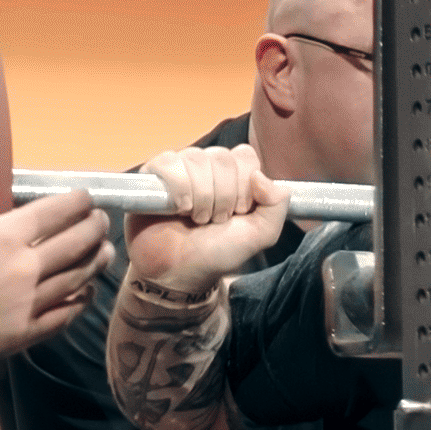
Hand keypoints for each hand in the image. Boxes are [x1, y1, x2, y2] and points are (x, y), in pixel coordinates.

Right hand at [0, 132, 109, 367]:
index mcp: (5, 236)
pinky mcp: (23, 333)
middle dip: (94, 229)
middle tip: (101, 221)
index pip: (57, 212)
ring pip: (76, 279)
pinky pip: (63, 316)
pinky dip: (79, 303)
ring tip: (105, 252)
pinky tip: (86, 293)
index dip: (78, 202)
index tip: (87, 197)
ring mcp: (27, 303)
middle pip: (76, 244)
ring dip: (95, 263)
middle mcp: (24, 268)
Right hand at [123, 144, 293, 293]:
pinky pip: (169, 162)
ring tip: (196, 219)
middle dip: (223, 197)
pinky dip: (178, 188)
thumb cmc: (217, 253)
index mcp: (234, 174)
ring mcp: (180, 168)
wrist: (180, 273)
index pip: (245, 156)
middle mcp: (208, 166)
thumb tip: (260, 176)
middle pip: (222, 157)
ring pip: (197, 159)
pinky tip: (178, 209)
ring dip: (201, 198)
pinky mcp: (153, 174)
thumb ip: (277, 206)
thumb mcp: (260, 235)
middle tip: (214, 221)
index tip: (237, 214)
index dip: (244, 187)